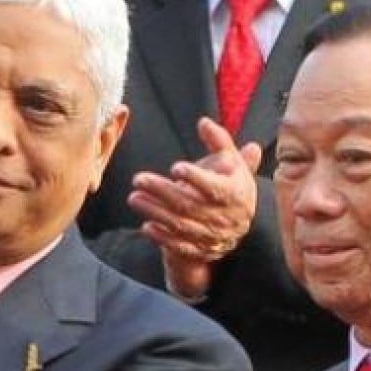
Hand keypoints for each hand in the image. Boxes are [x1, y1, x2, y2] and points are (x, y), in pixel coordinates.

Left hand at [128, 117, 262, 297]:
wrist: (236, 223)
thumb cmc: (229, 183)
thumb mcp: (231, 161)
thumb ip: (219, 141)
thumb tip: (203, 122)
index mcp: (235, 193)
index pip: (215, 187)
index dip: (196, 178)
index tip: (176, 167)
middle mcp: (224, 217)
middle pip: (190, 205)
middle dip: (162, 192)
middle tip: (138, 179)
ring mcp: (211, 236)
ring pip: (181, 225)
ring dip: (155, 212)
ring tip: (134, 198)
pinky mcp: (199, 249)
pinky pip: (180, 247)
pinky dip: (163, 238)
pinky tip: (145, 227)